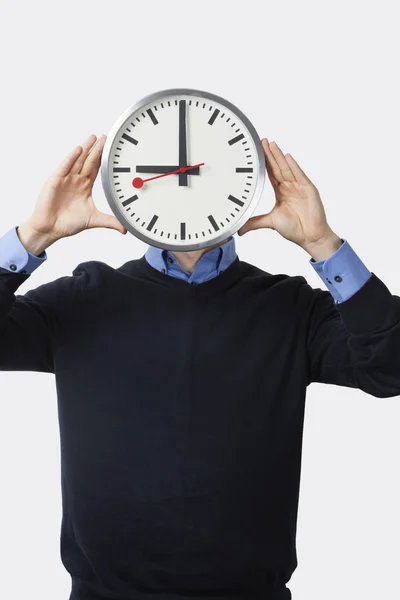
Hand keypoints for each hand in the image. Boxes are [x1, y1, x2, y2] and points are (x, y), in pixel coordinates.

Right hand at [18, 134, 126, 254]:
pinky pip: (65, 167)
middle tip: (104, 137)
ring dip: (85, 149)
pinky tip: (79, 149)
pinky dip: (71, 158)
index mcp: (85, 186)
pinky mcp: (55, 181)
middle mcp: (75, 180)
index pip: (95, 168)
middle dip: (96, 149)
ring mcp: (65, 179)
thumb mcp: (94, 220)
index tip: (109, 148)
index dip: (102, 158)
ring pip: (77, 160)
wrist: (50, 228)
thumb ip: (110, 222)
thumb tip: (125, 229)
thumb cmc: (68, 223)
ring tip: (93, 137)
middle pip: (88, 161)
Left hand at [238, 138, 340, 256]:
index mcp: (281, 192)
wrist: (310, 237)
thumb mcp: (270, 222)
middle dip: (270, 154)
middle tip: (262, 141)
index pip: (271, 173)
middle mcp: (290, 187)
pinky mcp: (309, 190)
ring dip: (279, 156)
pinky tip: (287, 157)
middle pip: (278, 167)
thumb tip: (239, 230)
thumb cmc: (295, 228)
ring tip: (272, 144)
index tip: (257, 151)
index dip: (264, 162)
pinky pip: (299, 175)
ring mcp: (300, 187)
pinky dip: (293, 166)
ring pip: (287, 168)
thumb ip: (254, 223)